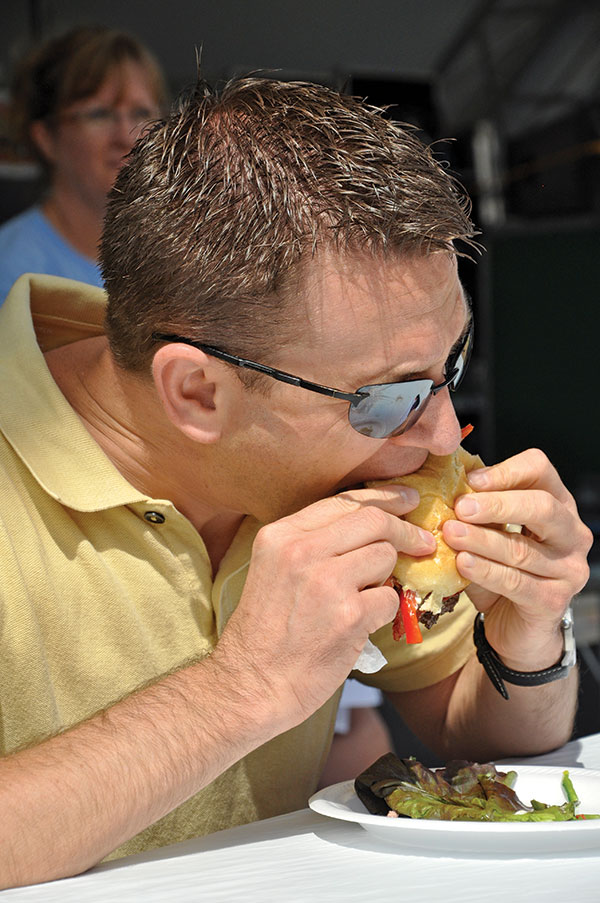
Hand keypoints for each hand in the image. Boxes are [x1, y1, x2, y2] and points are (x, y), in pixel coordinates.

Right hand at [214, 485, 435, 729]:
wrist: (251, 684)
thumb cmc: (265, 631)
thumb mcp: (273, 569)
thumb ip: (313, 543)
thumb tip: (370, 523)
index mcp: (280, 535)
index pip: (344, 501)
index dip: (384, 497)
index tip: (407, 499)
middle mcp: (301, 551)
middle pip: (373, 520)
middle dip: (405, 529)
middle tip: (422, 541)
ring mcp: (327, 582)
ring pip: (386, 556)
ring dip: (387, 577)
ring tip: (366, 595)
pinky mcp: (350, 616)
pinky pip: (390, 598)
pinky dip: (384, 611)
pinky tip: (361, 623)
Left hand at [443, 448, 592, 667]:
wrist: (515, 626)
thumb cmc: (500, 570)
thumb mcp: (490, 533)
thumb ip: (477, 511)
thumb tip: (445, 484)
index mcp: (558, 504)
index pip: (541, 472)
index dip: (507, 471)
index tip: (471, 480)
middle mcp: (572, 533)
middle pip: (542, 507)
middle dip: (498, 505)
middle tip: (461, 507)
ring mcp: (568, 569)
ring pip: (522, 549)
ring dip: (482, 540)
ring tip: (451, 534)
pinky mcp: (554, 601)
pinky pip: (516, 582)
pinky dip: (486, 571)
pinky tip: (463, 563)